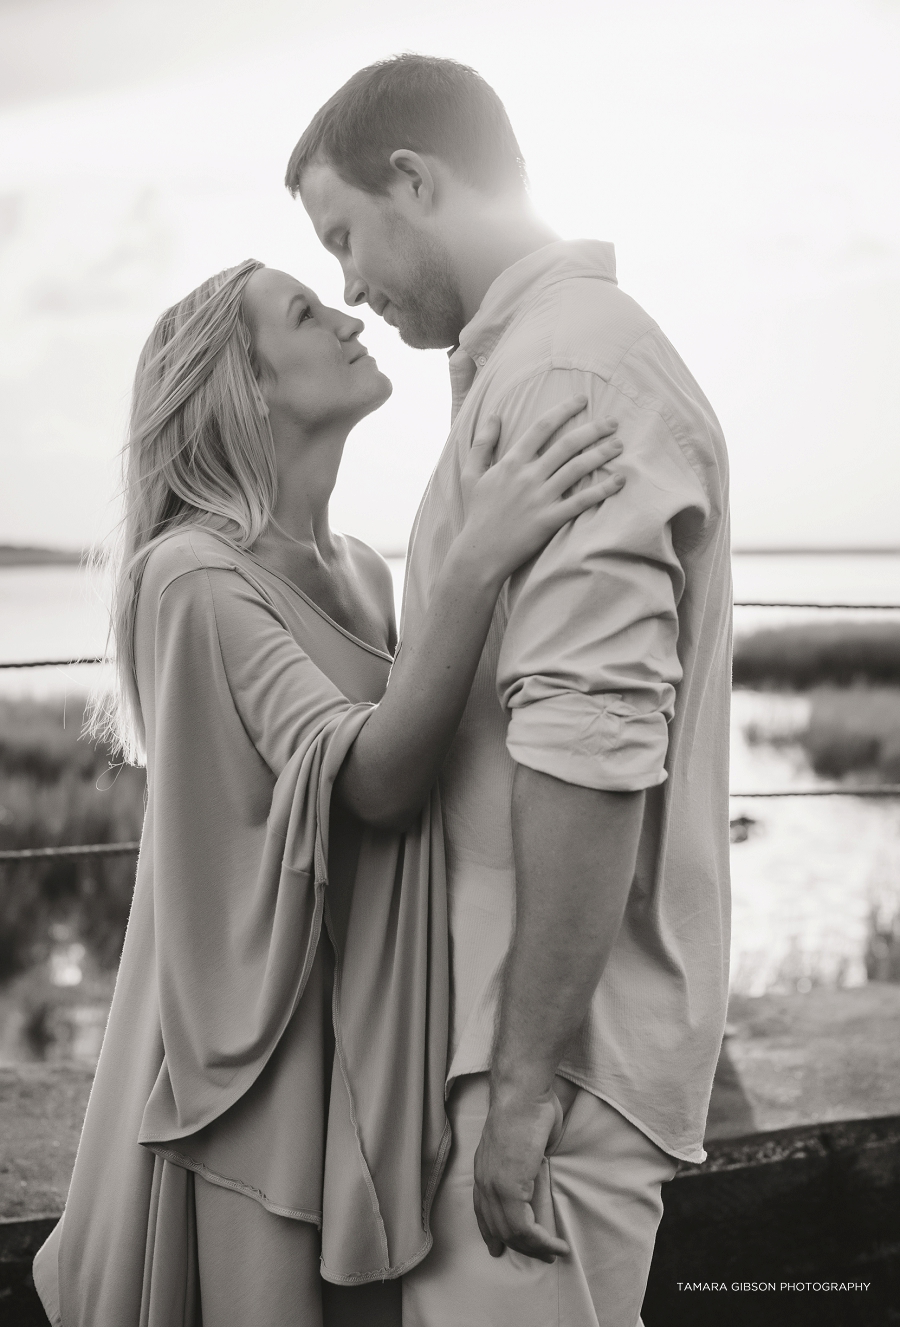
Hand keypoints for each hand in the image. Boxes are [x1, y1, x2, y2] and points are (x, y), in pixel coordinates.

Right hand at [457, 396, 623, 586]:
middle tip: (613, 422)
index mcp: (511, 462)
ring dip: (602, 454)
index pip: (542, 427)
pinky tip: (619, 480)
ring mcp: (540, 498)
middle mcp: (528, 476)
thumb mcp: (470, 474)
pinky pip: (581, 501)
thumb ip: (482, 443)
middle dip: (594, 429)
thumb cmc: (477, 514)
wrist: (479, 553)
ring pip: (577, 469)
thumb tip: (495, 414)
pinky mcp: (549, 520)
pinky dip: (602, 490)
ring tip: (619, 445)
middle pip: (567, 444)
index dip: (565, 410)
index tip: (582, 399)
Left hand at [473, 1085, 571, 1262]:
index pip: (482, 1210)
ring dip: (536, 1248)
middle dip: (519, 1246)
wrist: (523, 1094)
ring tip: (554, 1252)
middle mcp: (484, 1180)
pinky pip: (524, 1228)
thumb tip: (538, 1168)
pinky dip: (542, 1241)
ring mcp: (494, 1186)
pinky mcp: (509, 1189)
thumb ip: (527, 1162)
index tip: (497, 1246)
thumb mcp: (525, 1143)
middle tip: (541, 1255)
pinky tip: (556, 1244)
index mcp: (484, 1168)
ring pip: (512, 1232)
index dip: (490, 1231)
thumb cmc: (529, 1108)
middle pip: (498, 1226)